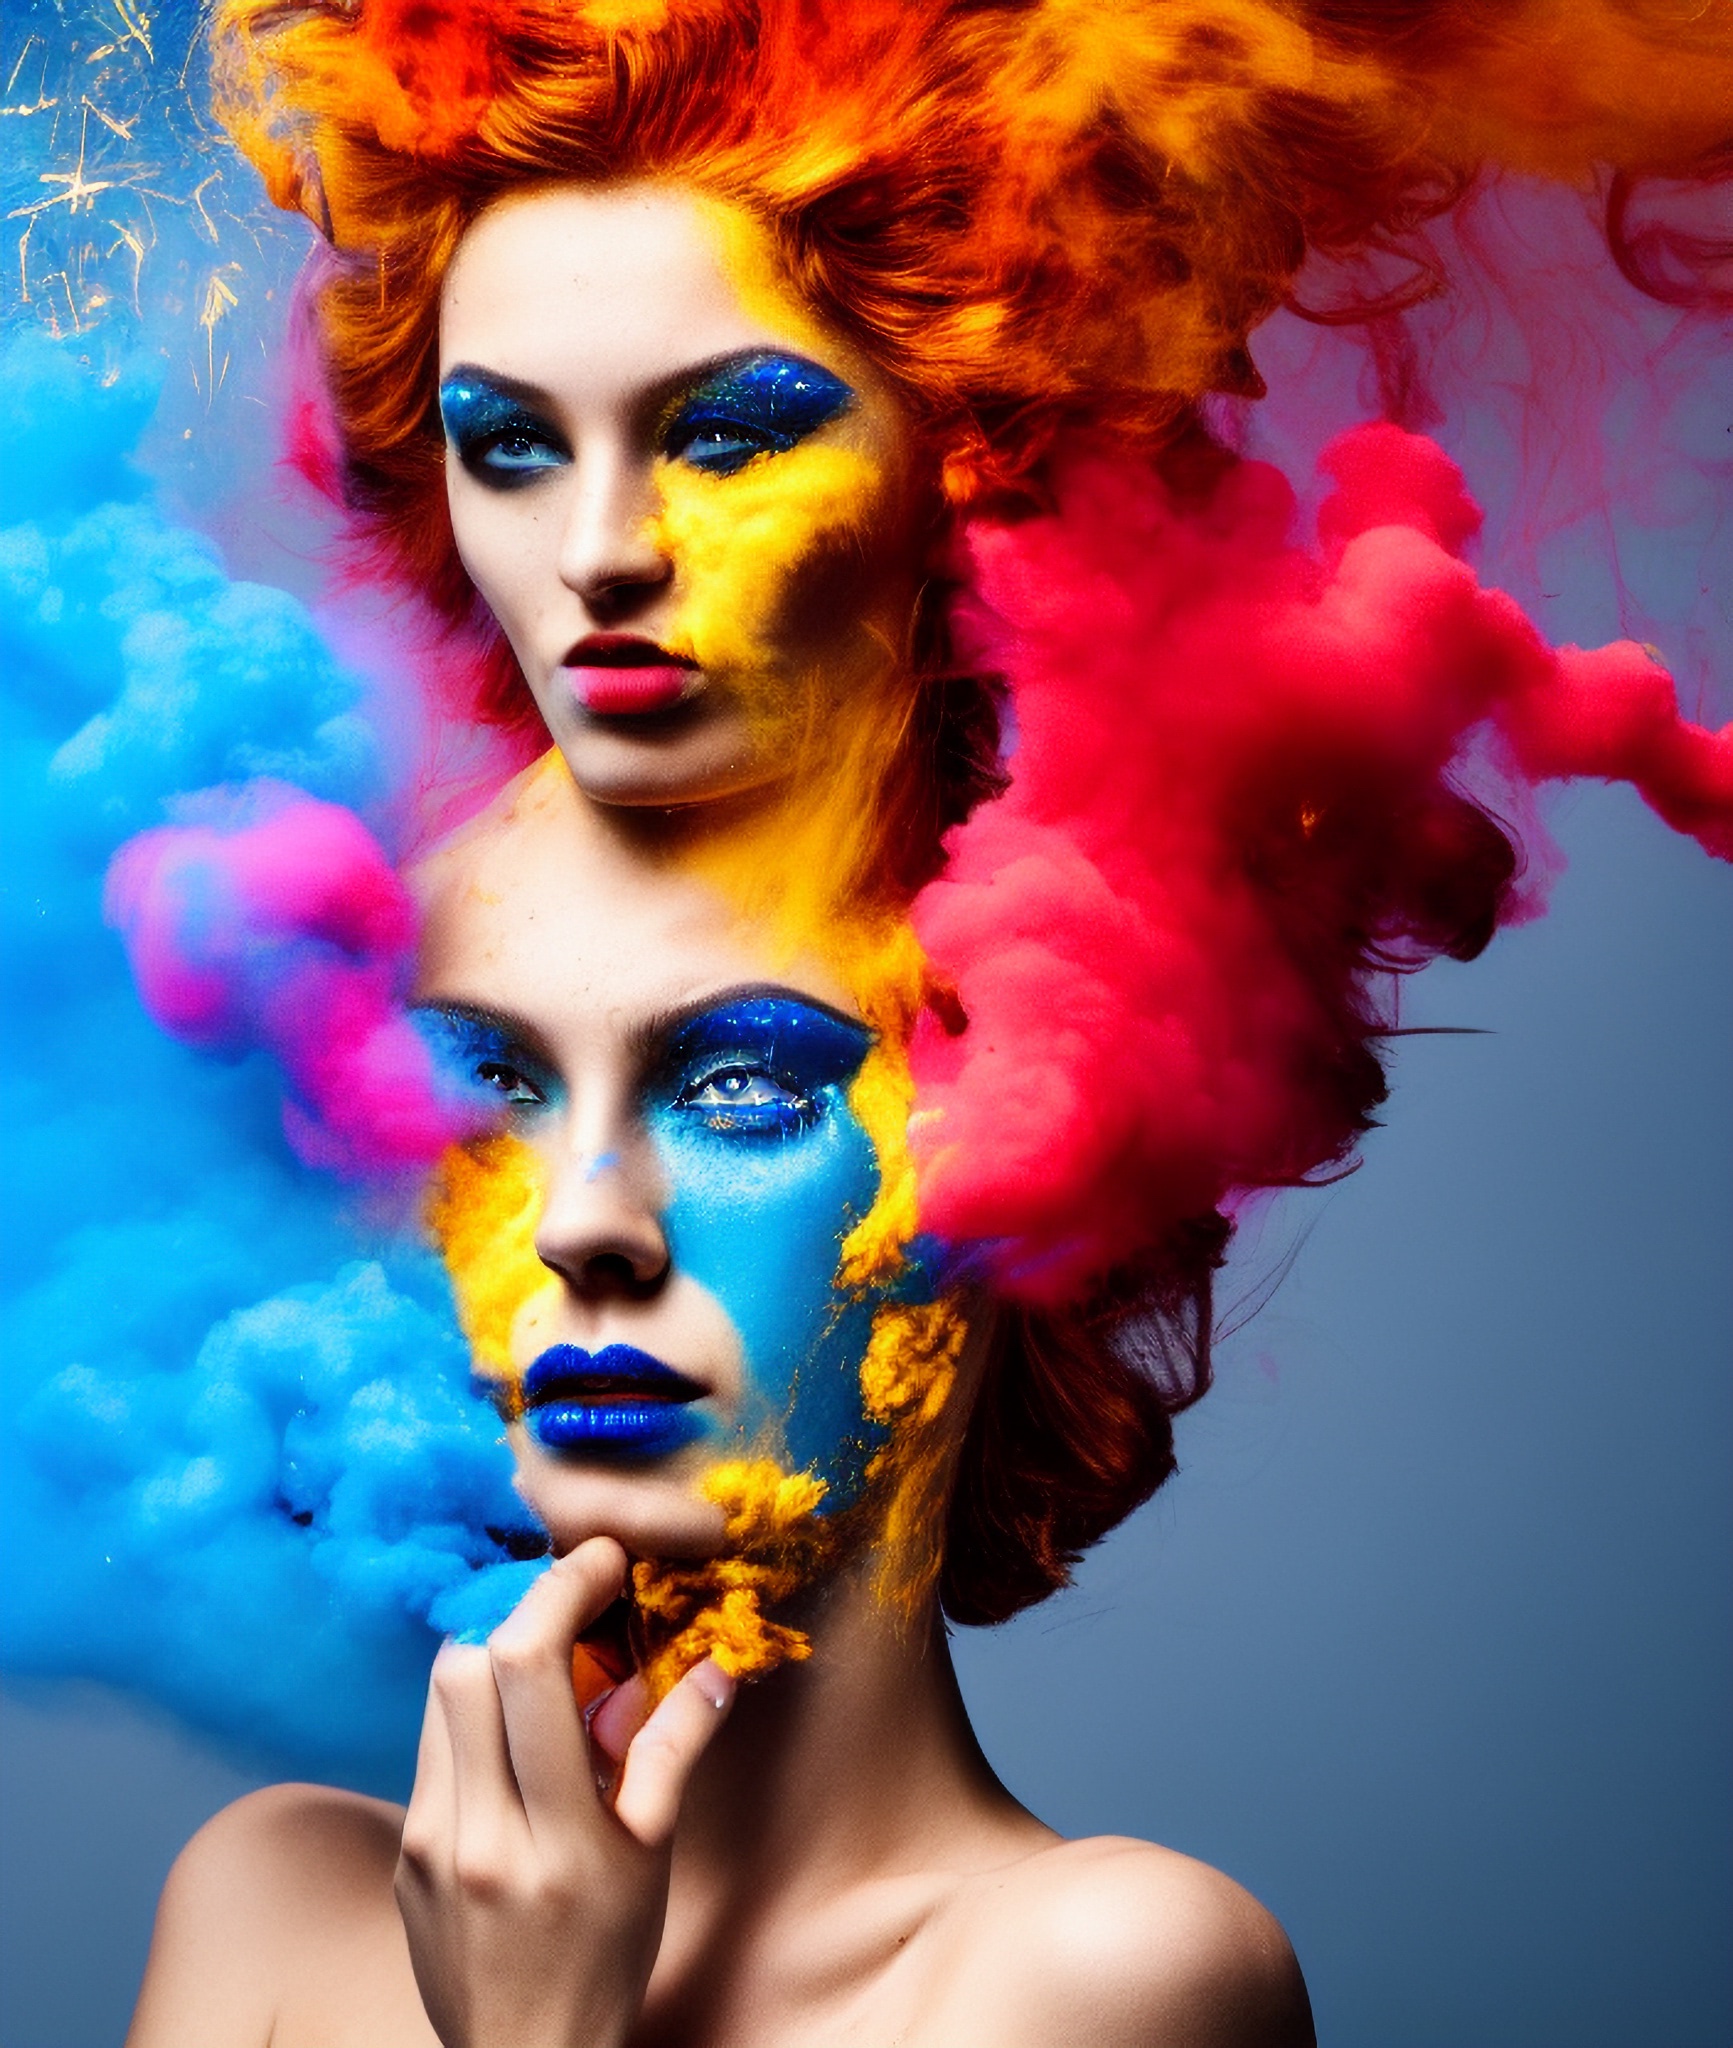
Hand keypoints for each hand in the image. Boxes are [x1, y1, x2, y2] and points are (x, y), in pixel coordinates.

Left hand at [395, 1536, 734, 2047]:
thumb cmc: (604, 1957)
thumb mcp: (653, 1859)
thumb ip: (673, 1754)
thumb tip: (716, 1667)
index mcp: (551, 1835)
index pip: (530, 1667)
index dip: (563, 1589)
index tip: (602, 1562)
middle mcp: (475, 1832)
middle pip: (465, 1662)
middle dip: (521, 1611)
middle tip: (571, 1604)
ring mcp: (425, 1843)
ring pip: (438, 1696)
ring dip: (491, 1657)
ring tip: (545, 1668)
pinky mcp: (400, 1853)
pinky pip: (429, 1747)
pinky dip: (471, 1715)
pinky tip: (513, 1739)